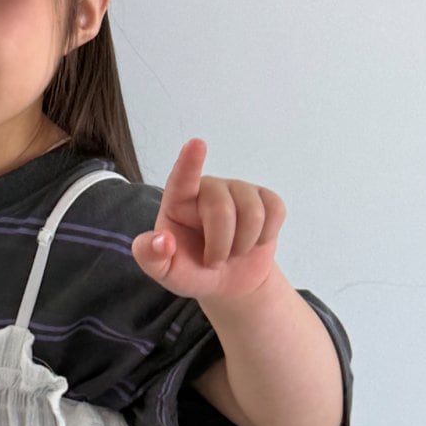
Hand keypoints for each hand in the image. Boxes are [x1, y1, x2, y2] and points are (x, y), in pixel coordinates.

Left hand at [130, 137, 285, 303]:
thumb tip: (163, 241)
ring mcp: (238, 190)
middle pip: (223, 211)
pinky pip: (275, 211)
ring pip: (253, 214)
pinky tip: (254, 241)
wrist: (228, 281)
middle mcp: (209, 188)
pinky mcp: (265, 197)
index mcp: (179, 201)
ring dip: (244, 245)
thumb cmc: (192, 270)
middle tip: (213, 262)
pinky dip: (266, 236)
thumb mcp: (165, 271)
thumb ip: (150, 257)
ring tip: (233, 251)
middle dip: (220, 246)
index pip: (182, 179)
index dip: (189, 163)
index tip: (196, 144)